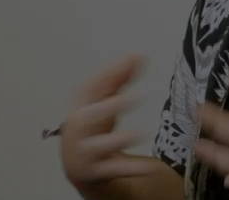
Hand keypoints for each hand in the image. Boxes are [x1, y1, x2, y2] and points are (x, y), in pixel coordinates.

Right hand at [60, 55, 160, 195]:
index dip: (109, 74)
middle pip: (88, 118)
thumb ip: (119, 78)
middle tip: (137, 97)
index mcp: (79, 107)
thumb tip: (137, 55)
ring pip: (99, 146)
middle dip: (110, 107)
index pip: (89, 89)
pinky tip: (151, 166)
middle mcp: (76, 129)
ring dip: (119, 139)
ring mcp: (84, 152)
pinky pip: (114, 170)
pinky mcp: (95, 172)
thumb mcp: (104, 101)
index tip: (132, 59)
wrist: (80, 164)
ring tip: (142, 133)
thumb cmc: (94, 125)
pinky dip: (133, 169)